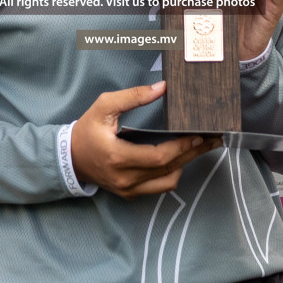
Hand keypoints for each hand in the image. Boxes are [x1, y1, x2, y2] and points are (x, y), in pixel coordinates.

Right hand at [71, 81, 219, 197]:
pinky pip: (159, 187)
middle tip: (213, 140)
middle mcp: (125, 178)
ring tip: (199, 148)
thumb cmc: (87, 130)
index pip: (159, 157)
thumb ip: (132, 97)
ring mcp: (128, 189)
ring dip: (185, 164)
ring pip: (168, 182)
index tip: (199, 135)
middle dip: (193, 153)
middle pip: (169, 169)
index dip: (182, 147)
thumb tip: (162, 88)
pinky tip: (180, 159)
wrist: (69, 158)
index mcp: (118, 157)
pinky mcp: (130, 194)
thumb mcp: (104, 106)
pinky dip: (171, 174)